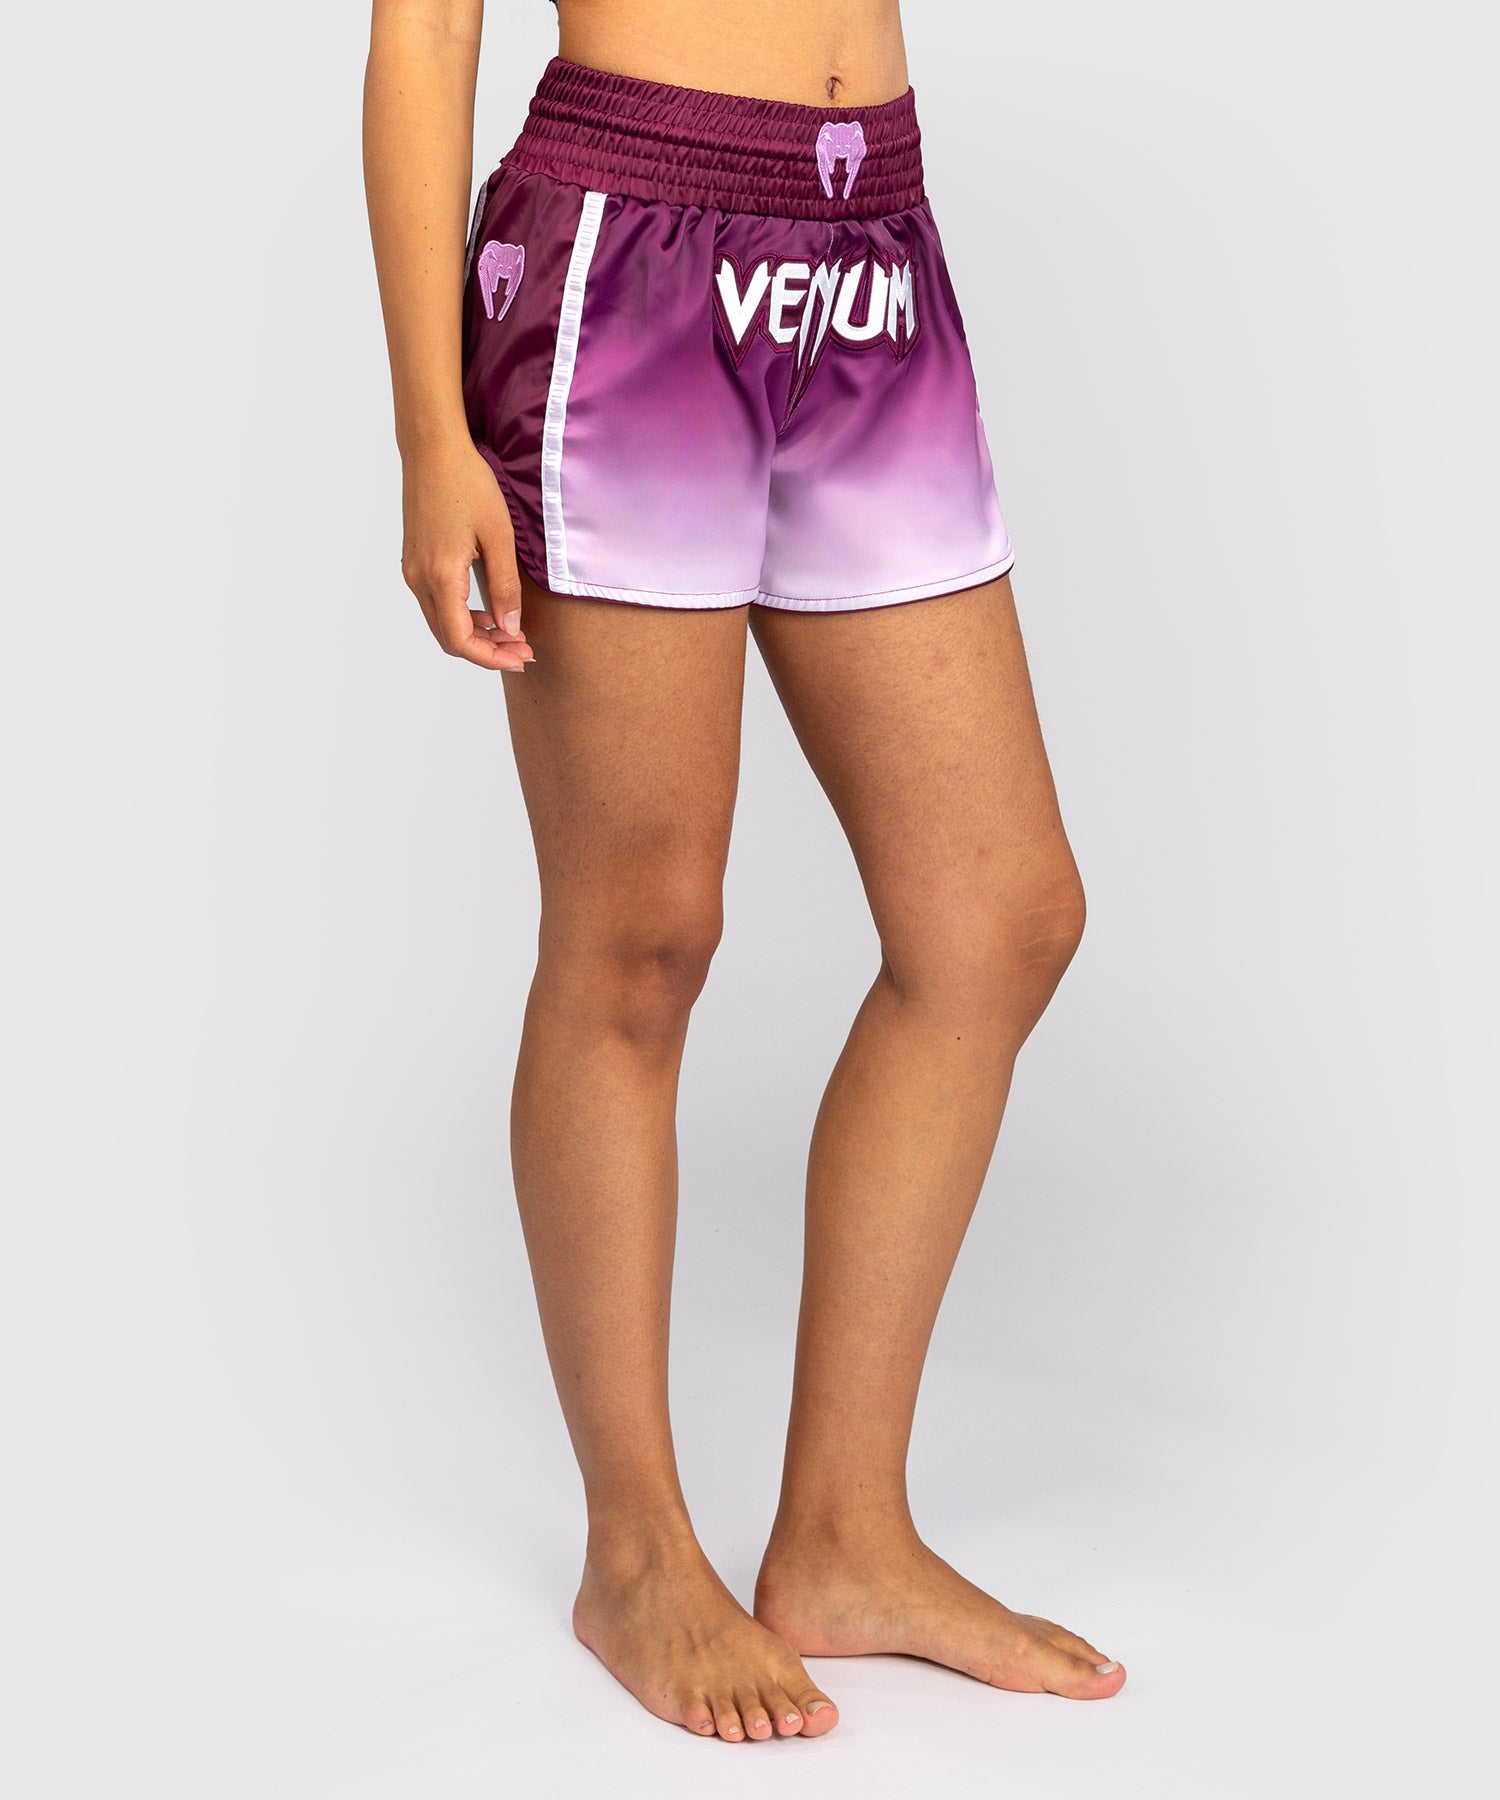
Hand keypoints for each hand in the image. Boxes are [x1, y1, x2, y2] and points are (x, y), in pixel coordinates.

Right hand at [399, 439, 533, 670]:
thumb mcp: (499, 536)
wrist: (432, 449)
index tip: (521, 658)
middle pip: (448, 639)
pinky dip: (462, 617)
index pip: (460, 640)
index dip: (491, 658)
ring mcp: (412, 570)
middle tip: (522, 650)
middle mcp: (419, 579)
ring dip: (475, 635)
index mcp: (440, 576)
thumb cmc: (467, 484)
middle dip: (487, 651)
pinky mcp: (414, 561)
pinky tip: (489, 612)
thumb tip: (510, 627)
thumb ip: (505, 586)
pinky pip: (436, 604)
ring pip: (441, 624)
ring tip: (511, 633)